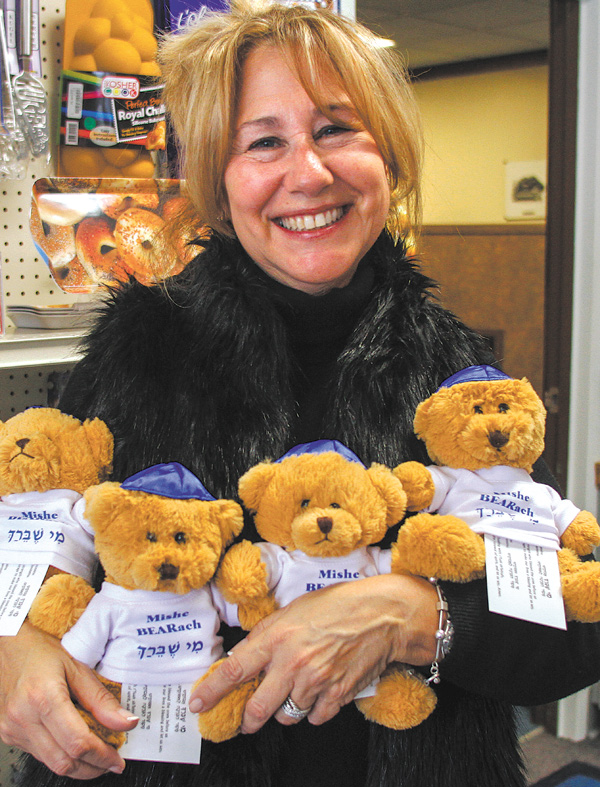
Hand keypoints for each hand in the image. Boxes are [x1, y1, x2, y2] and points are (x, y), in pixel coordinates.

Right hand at [0, 621, 137, 779]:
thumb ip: (101, 699)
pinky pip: (39, 754)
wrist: (9, 646)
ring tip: (96, 754)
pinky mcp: (8, 734)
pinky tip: (73, 744)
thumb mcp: (77, 668)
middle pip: (64, 761)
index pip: (77, 742)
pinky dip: (60, 755)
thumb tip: (126, 722)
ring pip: (51, 763)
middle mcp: (24, 717)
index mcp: (43, 697)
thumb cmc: (41, 652)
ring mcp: (12, 729)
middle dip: (92, 767)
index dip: (101, 756)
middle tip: (111, 760)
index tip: (117, 759)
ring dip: (77, 766)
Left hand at [190, 574, 438, 732]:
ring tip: (294, 692)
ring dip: (285, 710)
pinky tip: (318, 693)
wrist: (381, 614)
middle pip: (257, 709)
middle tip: (246, 719)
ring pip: (286, 716)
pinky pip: (315, 718)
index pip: (234, 670)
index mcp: (276, 636)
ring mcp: (315, 682)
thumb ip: (269, 634)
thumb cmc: (338, 604)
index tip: (200, 703)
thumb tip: (247, 656)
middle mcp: (292, 663)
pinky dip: (313, 711)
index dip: (212, 690)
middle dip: (248, 719)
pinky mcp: (336, 695)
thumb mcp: (294, 609)